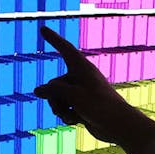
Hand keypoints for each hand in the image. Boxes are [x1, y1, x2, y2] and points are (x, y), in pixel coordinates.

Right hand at [33, 26, 154, 150]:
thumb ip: (53, 91)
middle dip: (55, 98)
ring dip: (60, 109)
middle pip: (54, 84)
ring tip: (72, 115)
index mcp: (82, 68)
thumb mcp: (73, 96)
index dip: (53, 39)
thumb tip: (36, 90)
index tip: (43, 28)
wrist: (118, 125)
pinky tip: (76, 121)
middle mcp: (80, 77)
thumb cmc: (100, 106)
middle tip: (69, 106)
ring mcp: (80, 91)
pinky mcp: (80, 104)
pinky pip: (63, 107)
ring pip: (56, 98)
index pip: (64, 49)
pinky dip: (67, 115)